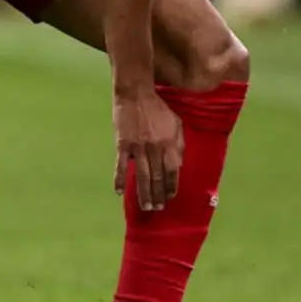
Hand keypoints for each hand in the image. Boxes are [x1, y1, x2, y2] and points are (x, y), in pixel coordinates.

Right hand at [113, 88, 182, 211]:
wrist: (135, 93)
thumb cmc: (158, 107)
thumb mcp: (176, 122)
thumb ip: (179, 144)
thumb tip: (180, 165)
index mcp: (169, 142)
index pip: (173, 171)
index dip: (172, 186)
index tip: (170, 196)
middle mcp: (154, 147)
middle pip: (158, 177)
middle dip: (159, 195)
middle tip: (158, 208)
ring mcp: (137, 147)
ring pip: (142, 176)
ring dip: (144, 194)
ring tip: (146, 207)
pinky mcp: (122, 144)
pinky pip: (121, 166)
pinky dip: (120, 180)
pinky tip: (119, 192)